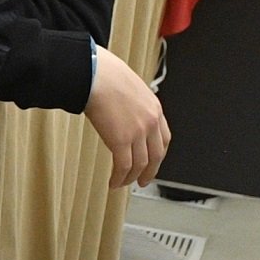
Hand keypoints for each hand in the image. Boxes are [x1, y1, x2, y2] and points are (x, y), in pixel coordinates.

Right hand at [83, 49, 170, 186]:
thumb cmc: (105, 77)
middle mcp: (150, 122)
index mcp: (154, 109)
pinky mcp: (121, 140)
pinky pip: (123, 166)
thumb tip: (122, 116)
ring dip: (130, 178)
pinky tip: (113, 182)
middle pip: (155, 156)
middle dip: (149, 172)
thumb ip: (133, 106)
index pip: (164, 140)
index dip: (158, 156)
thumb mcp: (130, 90)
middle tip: (142, 181)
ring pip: (139, 164)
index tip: (152, 163)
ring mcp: (137, 132)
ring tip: (122, 183)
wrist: (95, 75)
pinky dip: (119, 177)